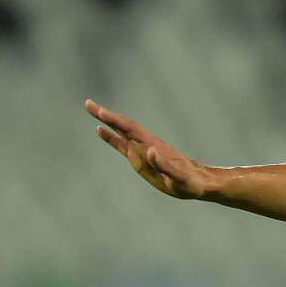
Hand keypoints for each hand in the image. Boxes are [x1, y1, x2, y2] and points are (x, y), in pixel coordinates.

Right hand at [84, 99, 209, 199]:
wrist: (198, 182)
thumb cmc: (189, 182)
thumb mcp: (178, 178)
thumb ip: (164, 166)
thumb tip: (150, 151)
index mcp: (153, 147)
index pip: (131, 130)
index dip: (116, 121)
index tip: (101, 112)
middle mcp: (146, 144)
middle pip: (124, 126)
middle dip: (106, 115)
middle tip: (88, 104)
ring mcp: (143, 150)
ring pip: (122, 132)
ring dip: (107, 121)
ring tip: (91, 110)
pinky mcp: (141, 158)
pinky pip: (123, 145)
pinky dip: (111, 137)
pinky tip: (100, 131)